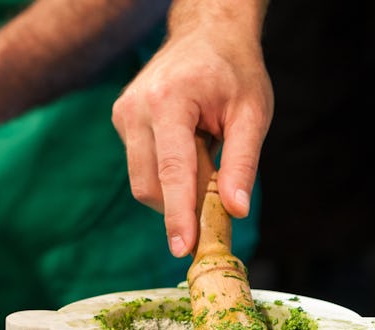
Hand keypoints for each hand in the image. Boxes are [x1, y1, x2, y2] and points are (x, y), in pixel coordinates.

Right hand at [111, 23, 272, 257]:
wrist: (206, 35)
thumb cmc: (234, 71)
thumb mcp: (252, 113)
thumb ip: (242, 163)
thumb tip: (235, 211)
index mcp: (169, 102)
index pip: (172, 171)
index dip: (178, 214)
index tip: (182, 248)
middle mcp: (136, 109)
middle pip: (150, 184)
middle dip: (182, 203)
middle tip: (219, 194)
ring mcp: (123, 115)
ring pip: (143, 181)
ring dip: (177, 186)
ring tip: (206, 149)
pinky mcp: (121, 122)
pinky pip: (143, 167)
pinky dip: (168, 172)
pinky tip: (189, 144)